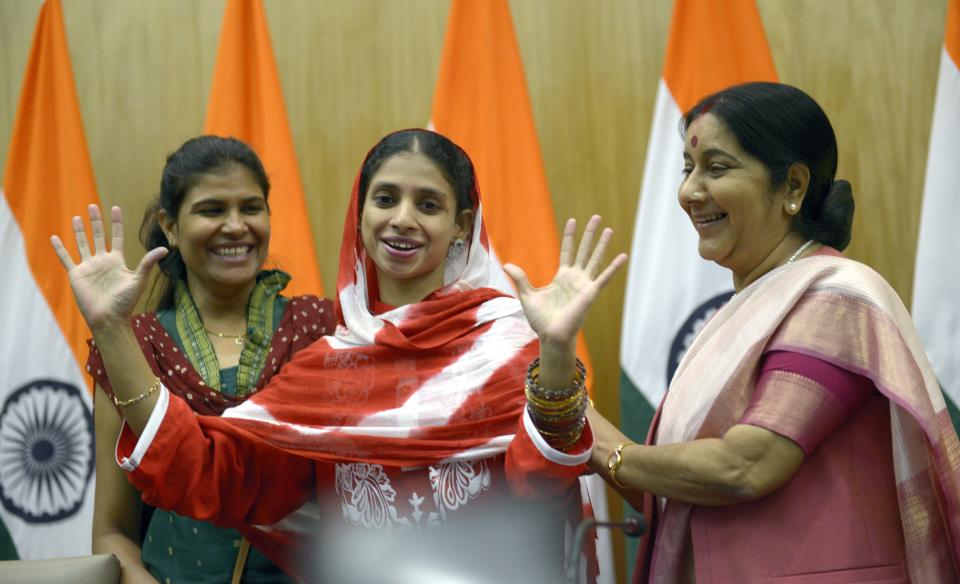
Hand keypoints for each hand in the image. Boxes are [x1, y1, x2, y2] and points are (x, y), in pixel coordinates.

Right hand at [51, 205, 166, 330]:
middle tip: (93, 206)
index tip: (115, 208)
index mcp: (117, 261)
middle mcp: (102, 261)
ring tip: (77, 217)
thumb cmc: (125, 302)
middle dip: (96, 222)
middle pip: (98, 236)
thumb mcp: (139, 280)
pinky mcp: (76, 275)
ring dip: (80, 231)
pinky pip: (66, 259)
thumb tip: (164, 249)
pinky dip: (60, 249)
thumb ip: (148, 263)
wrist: (109, 318)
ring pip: (82, 244)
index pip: (116, 236)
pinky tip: (54, 238)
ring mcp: (88, 267)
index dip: (116, 223)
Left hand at [503, 215, 626, 346]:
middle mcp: (575, 278)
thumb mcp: (527, 295)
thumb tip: (507, 265)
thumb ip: (521, 278)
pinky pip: (604, 278)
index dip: (569, 236)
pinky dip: (614, 267)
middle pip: (584, 250)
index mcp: (562, 277)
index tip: (572, 220)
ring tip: (609, 229)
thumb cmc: (541, 319)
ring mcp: (584, 285)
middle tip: (596, 217)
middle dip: (589, 234)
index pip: (567, 251)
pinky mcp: (590, 293)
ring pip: (595, 259)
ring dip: (602, 245)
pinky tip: (623, 256)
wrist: (551, 335)